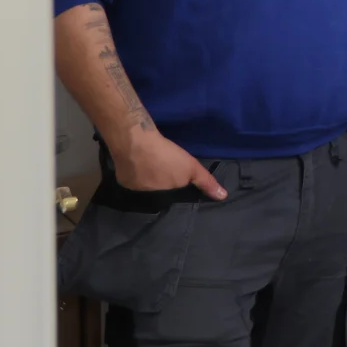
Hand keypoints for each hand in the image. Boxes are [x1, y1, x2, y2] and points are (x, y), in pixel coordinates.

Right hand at [112, 127, 226, 198]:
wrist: (135, 142)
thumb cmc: (166, 156)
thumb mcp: (191, 167)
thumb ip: (206, 183)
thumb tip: (223, 196)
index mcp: (164, 200)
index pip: (173, 204)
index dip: (178, 197)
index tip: (181, 190)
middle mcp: (148, 201)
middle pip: (159, 198)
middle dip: (164, 191)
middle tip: (167, 177)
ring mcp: (133, 193)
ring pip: (146, 191)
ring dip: (150, 184)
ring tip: (154, 172)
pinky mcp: (122, 183)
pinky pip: (133, 184)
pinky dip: (137, 178)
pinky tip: (141, 168)